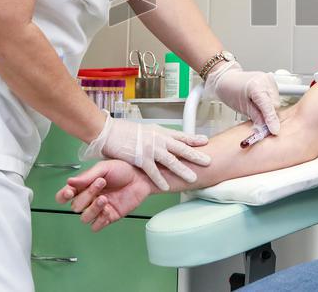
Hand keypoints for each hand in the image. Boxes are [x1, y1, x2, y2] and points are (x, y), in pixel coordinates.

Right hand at [56, 160, 153, 231]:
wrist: (141, 176)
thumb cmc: (123, 169)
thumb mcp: (104, 167)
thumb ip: (87, 176)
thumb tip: (69, 182)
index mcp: (84, 186)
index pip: (64, 195)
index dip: (63, 196)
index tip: (70, 192)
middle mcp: (89, 198)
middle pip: (76, 206)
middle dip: (87, 195)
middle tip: (101, 183)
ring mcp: (99, 209)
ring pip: (84, 218)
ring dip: (92, 209)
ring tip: (104, 199)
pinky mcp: (109, 217)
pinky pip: (97, 226)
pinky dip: (100, 220)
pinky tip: (108, 210)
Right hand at [80, 112, 210, 191]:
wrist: (109, 131)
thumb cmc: (125, 131)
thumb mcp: (146, 130)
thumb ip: (157, 136)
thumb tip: (166, 141)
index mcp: (160, 132)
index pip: (181, 136)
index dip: (194, 139)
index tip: (205, 141)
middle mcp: (158, 139)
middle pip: (181, 148)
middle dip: (196, 155)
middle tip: (208, 161)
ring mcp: (150, 149)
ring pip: (171, 161)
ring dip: (183, 170)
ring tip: (193, 178)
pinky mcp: (140, 158)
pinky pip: (153, 171)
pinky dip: (160, 180)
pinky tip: (166, 187)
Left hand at [205, 61, 281, 134]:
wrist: (227, 78)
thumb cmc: (230, 90)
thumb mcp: (241, 107)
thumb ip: (255, 117)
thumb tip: (265, 126)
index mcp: (256, 86)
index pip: (268, 106)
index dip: (271, 119)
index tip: (274, 130)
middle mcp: (265, 81)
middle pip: (275, 105)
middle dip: (269, 114)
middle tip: (259, 118)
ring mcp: (269, 79)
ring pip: (276, 101)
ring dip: (270, 108)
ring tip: (256, 105)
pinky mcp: (271, 80)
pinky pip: (275, 96)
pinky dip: (269, 102)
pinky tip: (260, 101)